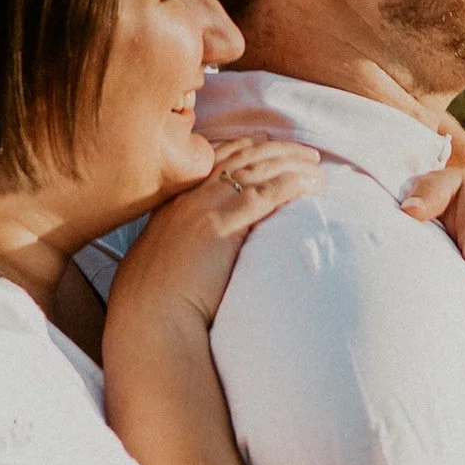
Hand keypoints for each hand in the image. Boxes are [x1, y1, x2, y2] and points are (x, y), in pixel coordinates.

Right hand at [108, 137, 320, 334]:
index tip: (264, 143)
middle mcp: (187, 199)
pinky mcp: (220, 227)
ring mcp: (202, 209)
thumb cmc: (154, 307)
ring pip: (255, 171)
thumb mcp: (162, 264)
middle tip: (304, 152)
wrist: (148, 321)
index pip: (212, 160)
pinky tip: (310, 183)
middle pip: (238, 158)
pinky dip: (290, 184)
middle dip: (275, 150)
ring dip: (290, 164)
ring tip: (316, 166)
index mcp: (171, 205)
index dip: (243, 147)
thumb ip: (181, 247)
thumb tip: (202, 253)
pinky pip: (264, 195)